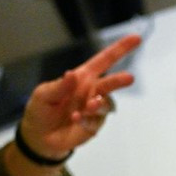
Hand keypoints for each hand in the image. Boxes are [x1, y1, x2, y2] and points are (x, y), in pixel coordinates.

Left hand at [19, 35, 138, 160]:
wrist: (39, 138)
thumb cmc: (41, 110)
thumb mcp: (43, 94)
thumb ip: (59, 86)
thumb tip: (72, 74)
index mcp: (82, 78)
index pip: (103, 61)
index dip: (120, 49)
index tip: (136, 38)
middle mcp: (92, 91)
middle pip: (110, 83)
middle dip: (119, 80)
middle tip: (129, 78)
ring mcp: (95, 109)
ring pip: (107, 103)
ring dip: (99, 104)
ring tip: (89, 107)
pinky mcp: (94, 125)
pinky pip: (96, 121)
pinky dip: (86, 120)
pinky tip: (75, 119)